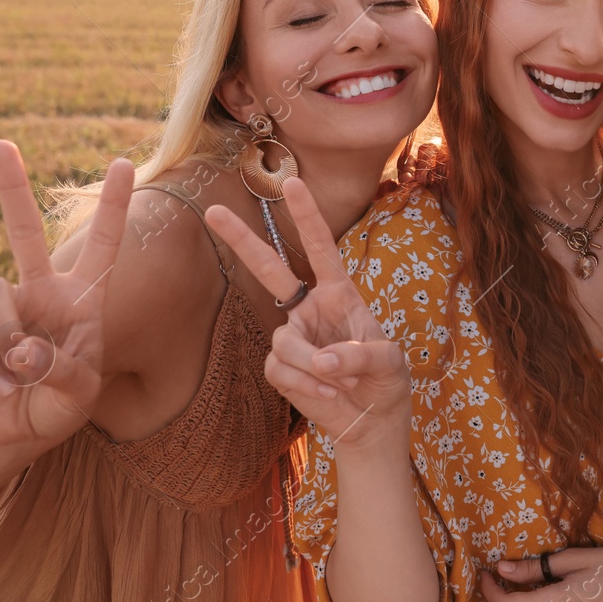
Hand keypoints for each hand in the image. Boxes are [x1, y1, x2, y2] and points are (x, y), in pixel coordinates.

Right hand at [0, 140, 132, 453]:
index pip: (103, 244)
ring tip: (22, 372)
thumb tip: (22, 352)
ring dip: (8, 336)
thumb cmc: (61, 405)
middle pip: (23, 231)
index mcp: (83, 298)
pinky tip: (2, 386)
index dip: (112, 205)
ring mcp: (5, 308)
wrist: (18, 434)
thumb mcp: (79, 392)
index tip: (121, 163)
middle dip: (10, 187)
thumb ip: (60, 369)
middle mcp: (42, 292)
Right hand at [205, 177, 410, 447]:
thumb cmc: (386, 381)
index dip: (307, 217)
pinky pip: (281, 370)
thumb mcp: (388, 363)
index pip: (320, 248)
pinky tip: (329, 396)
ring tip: (341, 384)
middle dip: (243, 241)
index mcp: (339, 293)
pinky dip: (306, 385)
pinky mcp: (281, 368)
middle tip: (214, 211)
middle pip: (270, 270)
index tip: (293, 182)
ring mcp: (293, 336)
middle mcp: (310, 308)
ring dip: (313, 366)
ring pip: (284, 342)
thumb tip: (324, 361)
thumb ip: (360, 356)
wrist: (372, 419)